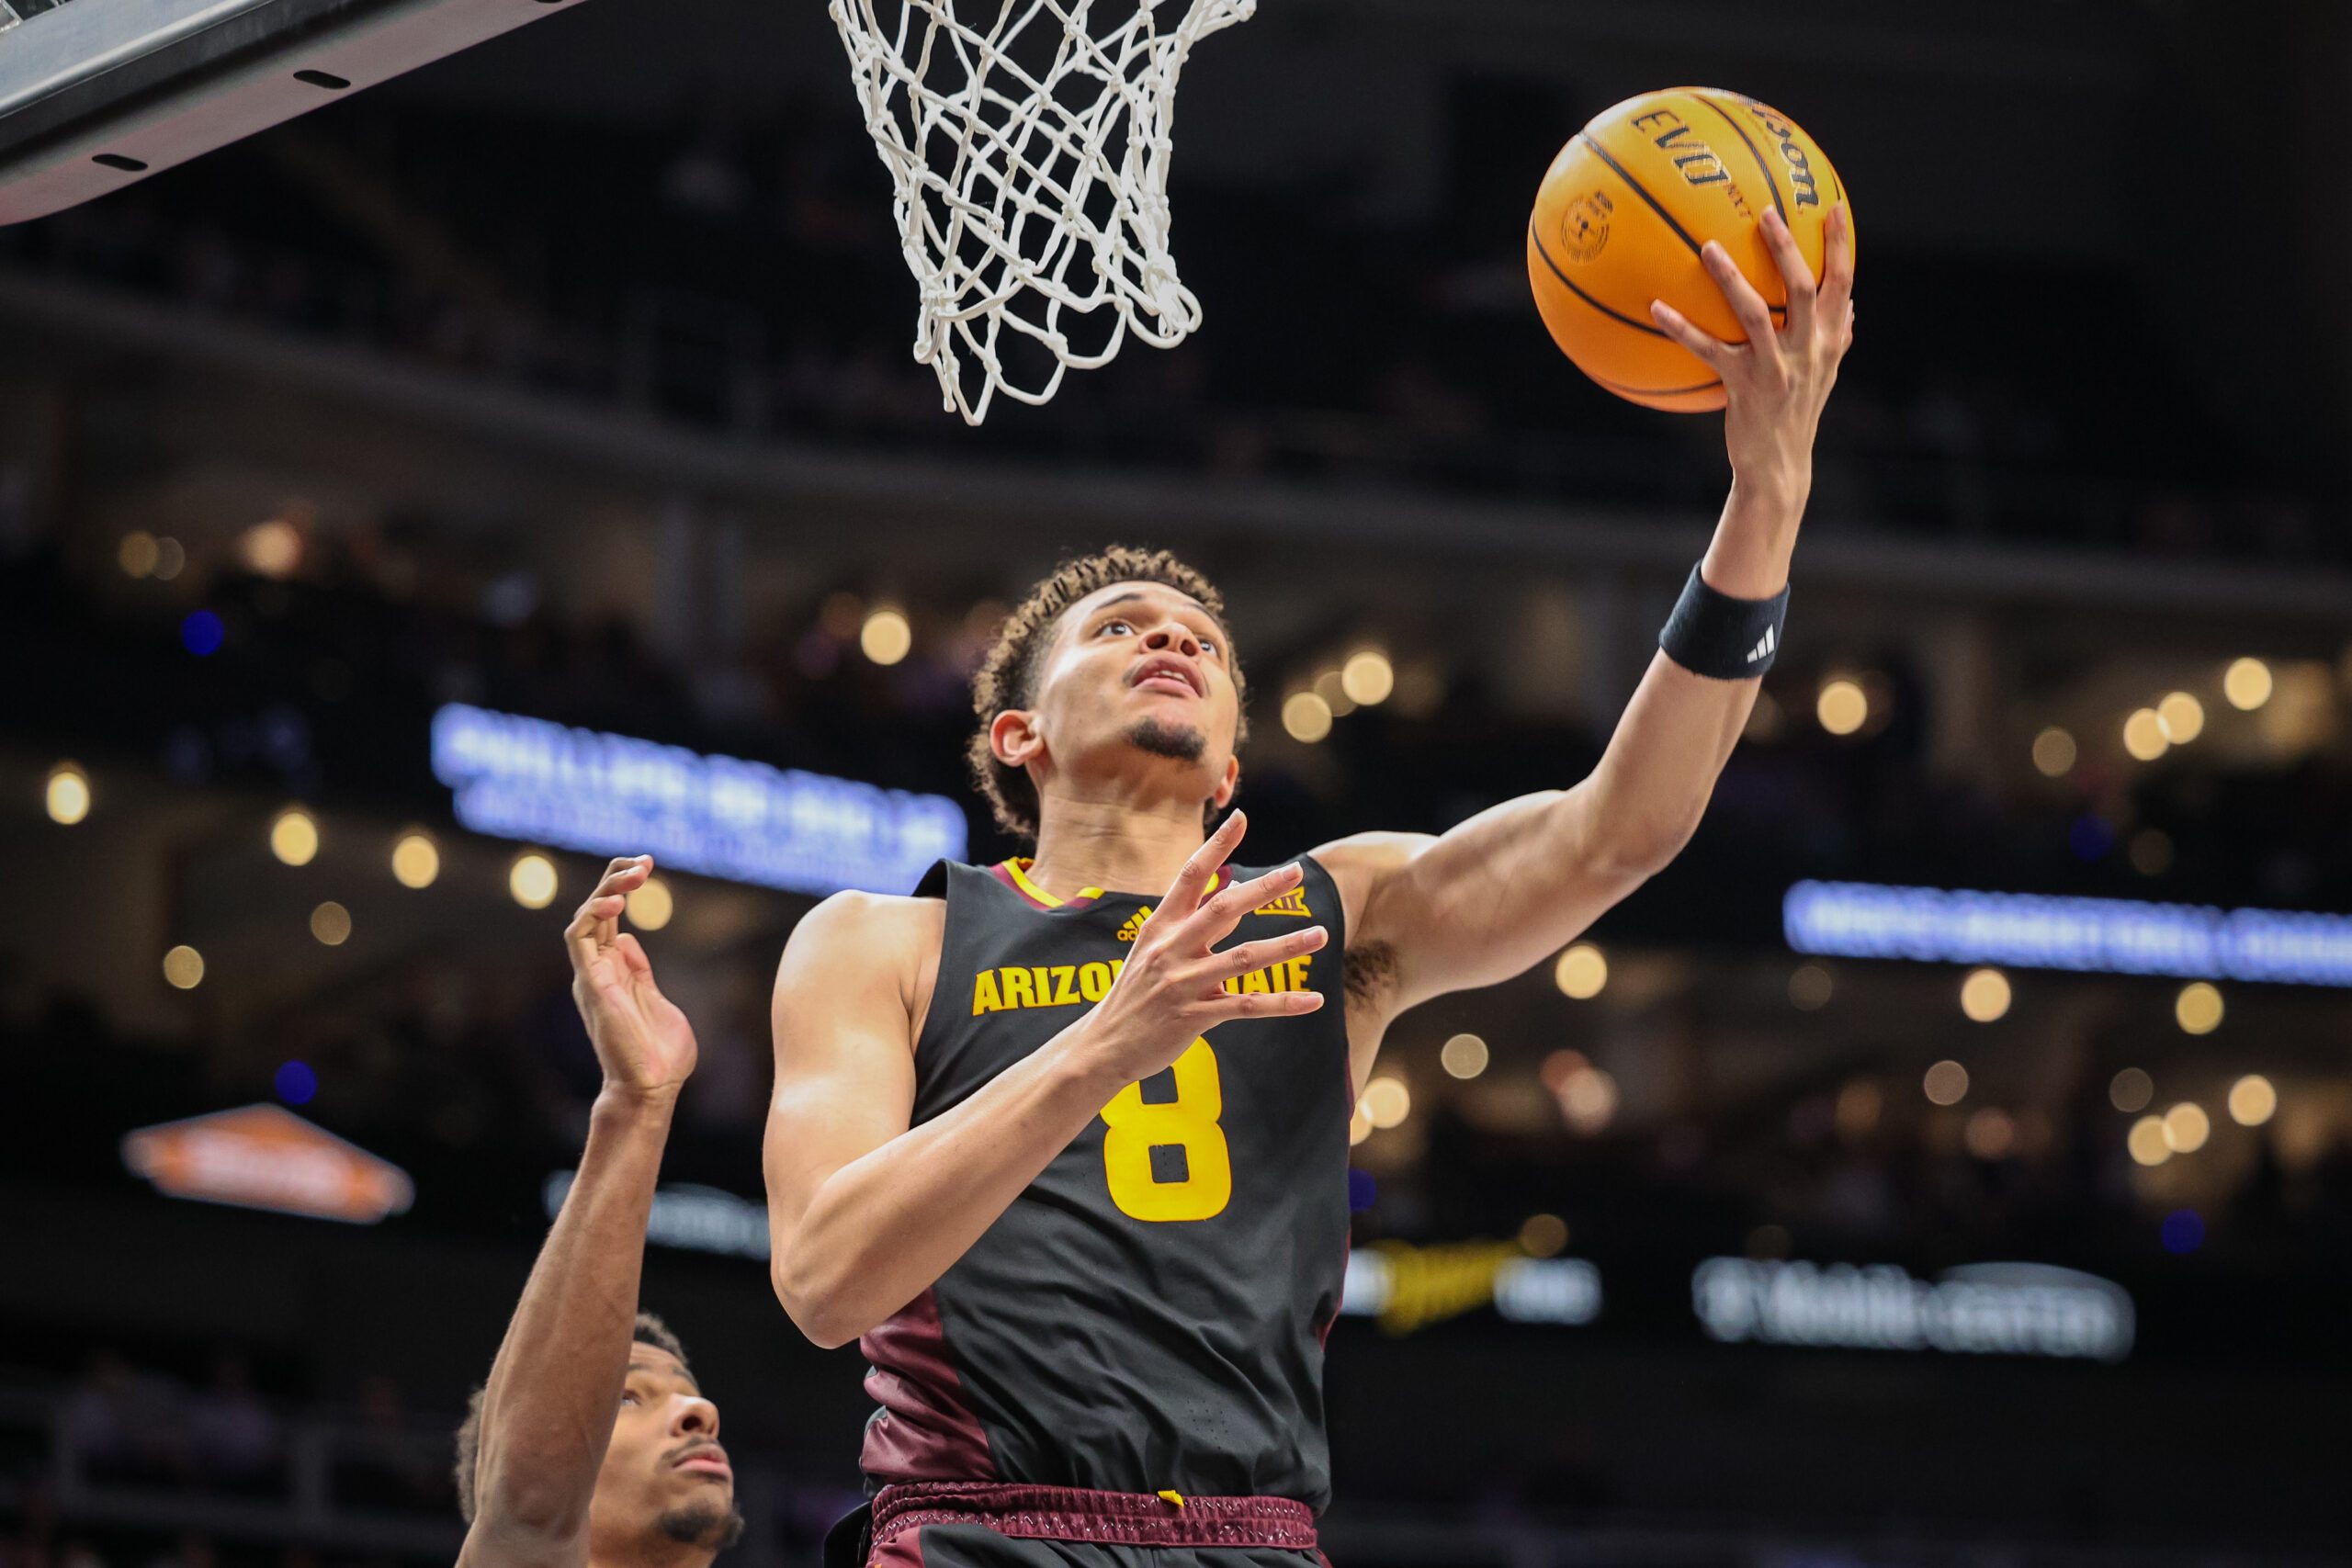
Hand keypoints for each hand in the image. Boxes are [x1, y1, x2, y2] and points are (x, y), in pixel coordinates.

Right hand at [565, 855, 696, 1103]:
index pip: (610, 917)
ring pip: (586, 916)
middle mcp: (598, 968)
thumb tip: (630, 941)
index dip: (623, 886)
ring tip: (636, 872)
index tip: (647, 865)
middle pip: (597, 909)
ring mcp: (592, 975)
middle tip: (645, 861)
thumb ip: (642, 973)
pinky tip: (617, 899)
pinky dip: (594, 913)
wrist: (652, 1089)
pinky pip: (580, 938)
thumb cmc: (660, 1056)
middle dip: (617, 877)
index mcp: (615, 970)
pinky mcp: (590, 983)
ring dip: (607, 888)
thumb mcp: (658, 1002)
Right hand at [1070, 811, 1327, 1085]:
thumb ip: (1193, 924)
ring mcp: (1182, 984)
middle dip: (1262, 889)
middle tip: (1296, 872)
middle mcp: (1170, 949)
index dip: (1216, 845)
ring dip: (1286, 945)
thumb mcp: (1155, 951)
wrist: (1103, 1045)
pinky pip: (1247, 1006)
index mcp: (1160, 926)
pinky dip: (1283, 1003)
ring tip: (1320, 934)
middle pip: (1223, 909)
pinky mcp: (1193, 1017)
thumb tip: (1236, 895)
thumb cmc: (1135, 994)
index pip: (1190, 875)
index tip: (1240, 818)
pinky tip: (1314, 1000)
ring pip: (1244, 958)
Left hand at [1651, 203, 1854, 491]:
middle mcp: (1808, 350)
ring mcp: (1776, 368)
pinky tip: (1657, 307)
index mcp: (1829, 341)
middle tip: (1766, 212)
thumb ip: (1837, 336)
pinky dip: (1682, 328)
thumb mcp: (1824, 374)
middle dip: (1786, 248)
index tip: (1835, 205)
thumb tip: (1851, 302)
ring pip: (1755, 314)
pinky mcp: (1744, 386)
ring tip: (1708, 247)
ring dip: (1731, 278)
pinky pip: (1709, 350)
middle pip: (1803, 288)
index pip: (1842, 283)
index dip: (1840, 244)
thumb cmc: (1797, 413)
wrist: (1780, 465)